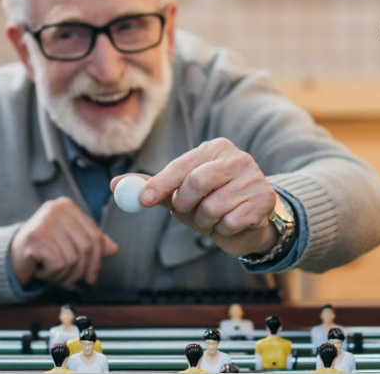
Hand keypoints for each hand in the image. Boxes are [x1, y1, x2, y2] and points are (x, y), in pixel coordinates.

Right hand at [9, 197, 119, 287]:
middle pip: (86, 248)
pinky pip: (58, 265)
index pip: (95, 236)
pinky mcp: (34, 237)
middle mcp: (56, 209)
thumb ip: (92, 245)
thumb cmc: (42, 253)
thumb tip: (114, 249)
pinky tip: (40, 270)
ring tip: (49, 271)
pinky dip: (51, 275)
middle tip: (66, 278)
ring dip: (63, 274)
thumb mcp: (69, 246)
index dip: (96, 261)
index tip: (91, 278)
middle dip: (79, 271)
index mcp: (67, 207)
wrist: (9, 259)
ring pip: (72, 259)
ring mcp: (44, 221)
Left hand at [119, 138, 279, 256]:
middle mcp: (238, 158)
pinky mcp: (264, 202)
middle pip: (197, 182)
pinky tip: (230, 224)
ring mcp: (254, 179)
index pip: (182, 165)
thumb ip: (151, 187)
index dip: (161, 183)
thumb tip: (116, 185)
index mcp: (215, 149)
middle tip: (183, 213)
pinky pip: (230, 222)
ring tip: (212, 218)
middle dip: (185, 205)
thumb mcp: (179, 193)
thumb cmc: (208, 202)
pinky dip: (223, 230)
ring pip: (213, 207)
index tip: (143, 200)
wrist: (247, 223)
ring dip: (204, 221)